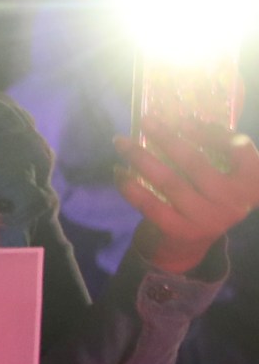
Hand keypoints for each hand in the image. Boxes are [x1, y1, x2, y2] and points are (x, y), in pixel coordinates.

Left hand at [117, 115, 258, 273]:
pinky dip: (130, 186)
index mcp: (252, 183)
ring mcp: (208, 218)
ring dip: (140, 158)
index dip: (209, 131)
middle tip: (144, 121)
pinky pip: (150, 204)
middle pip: (195, 162)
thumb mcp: (220, 176)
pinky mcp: (181, 230)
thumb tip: (179, 119)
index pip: (238, 148)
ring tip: (121, 142)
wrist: (190, 244)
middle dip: (165, 138)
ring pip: (169, 181)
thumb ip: (212, 151)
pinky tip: (118, 171)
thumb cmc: (204, 198)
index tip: (180, 120)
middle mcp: (235, 201)